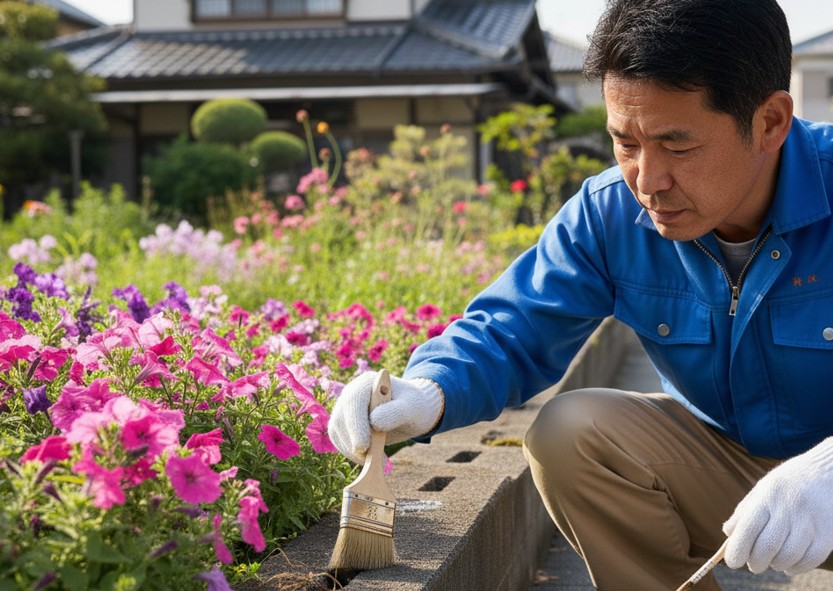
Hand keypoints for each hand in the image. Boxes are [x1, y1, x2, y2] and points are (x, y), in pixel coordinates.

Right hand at [329, 372, 443, 463]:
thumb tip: (374, 421)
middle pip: (341, 416)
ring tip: (372, 458)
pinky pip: (339, 439)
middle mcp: (352, 393)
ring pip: (337, 429)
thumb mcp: (412, 408)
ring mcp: (346, 408)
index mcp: (368, 383)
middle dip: (352, 440)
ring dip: (351, 448)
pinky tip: (366, 458)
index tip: (362, 446)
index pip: (354, 400)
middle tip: (368, 458)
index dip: (356, 423)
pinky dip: (350, 452)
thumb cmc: (413, 406)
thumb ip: (396, 412)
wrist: (411, 412)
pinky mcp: (344, 423)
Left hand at [723, 437, 832, 574]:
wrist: (826, 473)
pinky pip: (810, 560)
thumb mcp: (762, 488)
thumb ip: (744, 511)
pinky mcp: (828, 534)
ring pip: (788, 557)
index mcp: (767, 496)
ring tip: (772, 561)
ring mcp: (809, 523)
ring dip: (776, 565)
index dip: (737, 550)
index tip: (732, 562)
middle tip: (754, 565)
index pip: (747, 530)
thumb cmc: (788, 484)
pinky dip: (796, 568)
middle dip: (756, 563)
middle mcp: (788, 509)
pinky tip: (789, 564)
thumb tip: (728, 534)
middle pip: (767, 547)